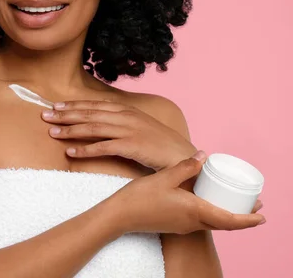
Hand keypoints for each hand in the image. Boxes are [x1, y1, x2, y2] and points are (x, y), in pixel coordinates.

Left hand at [41, 100, 195, 170]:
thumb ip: (120, 123)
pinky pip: (103, 147)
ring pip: (93, 127)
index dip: (73, 105)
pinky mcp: (132, 145)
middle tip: (45, 116)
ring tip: (52, 133)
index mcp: (126, 110)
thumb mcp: (139, 127)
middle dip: (65, 114)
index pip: (94, 105)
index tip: (55, 106)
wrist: (183, 156)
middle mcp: (126, 116)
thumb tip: (101, 122)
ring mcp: (129, 130)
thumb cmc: (159, 144)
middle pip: (89, 113)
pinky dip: (85, 149)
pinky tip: (70, 152)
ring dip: (70, 130)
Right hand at [108, 151, 265, 234]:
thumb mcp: (164, 177)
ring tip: (231, 203)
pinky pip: (199, 222)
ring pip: (211, 223)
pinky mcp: (174, 225)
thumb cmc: (141, 197)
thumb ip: (185, 167)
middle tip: (252, 206)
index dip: (248, 219)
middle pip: (224, 224)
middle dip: (241, 217)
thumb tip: (204, 155)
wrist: (119, 216)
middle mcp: (192, 222)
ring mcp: (182, 226)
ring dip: (225, 216)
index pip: (230, 220)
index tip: (261, 214)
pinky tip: (205, 203)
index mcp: (194, 210)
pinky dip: (210, 214)